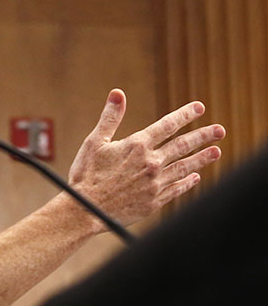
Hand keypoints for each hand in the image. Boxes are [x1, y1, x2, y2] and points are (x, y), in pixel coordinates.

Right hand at [68, 89, 224, 227]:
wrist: (85, 211)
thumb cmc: (86, 176)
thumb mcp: (94, 143)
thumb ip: (110, 118)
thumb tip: (117, 94)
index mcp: (137, 145)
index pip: (168, 125)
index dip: (185, 114)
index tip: (199, 108)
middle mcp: (151, 162)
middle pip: (183, 145)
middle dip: (203, 136)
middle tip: (220, 130)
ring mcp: (155, 183)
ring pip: (184, 167)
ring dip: (202, 158)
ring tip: (216, 151)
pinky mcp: (154, 202)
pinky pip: (176, 190)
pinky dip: (187, 183)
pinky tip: (195, 178)